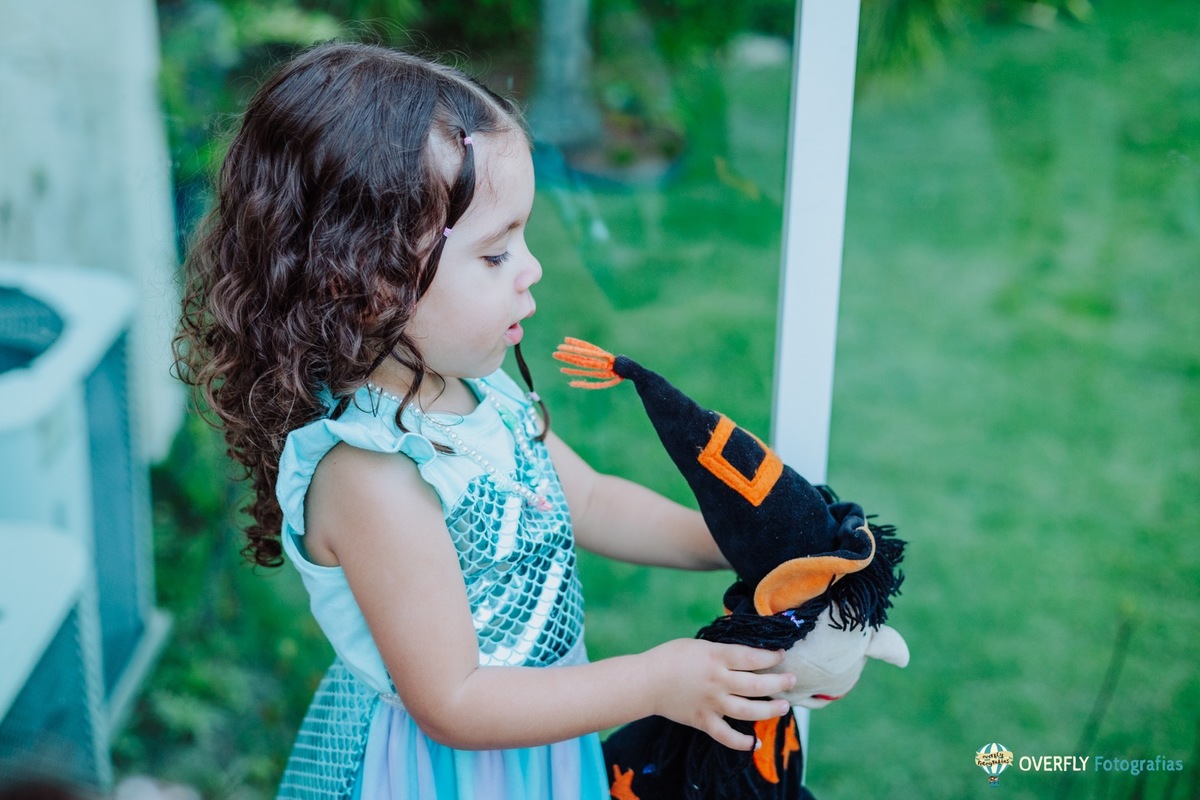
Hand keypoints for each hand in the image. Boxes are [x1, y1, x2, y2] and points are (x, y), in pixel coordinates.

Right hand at [647, 639, 795, 750]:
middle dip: (779, 682)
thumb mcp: (700, 645)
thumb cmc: (671, 657)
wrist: (647, 681)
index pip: (752, 657)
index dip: (771, 657)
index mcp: (716, 657)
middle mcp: (718, 681)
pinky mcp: (703, 720)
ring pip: (748, 710)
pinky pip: (726, 736)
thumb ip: (723, 650)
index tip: (781, 655)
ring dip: (770, 710)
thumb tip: (747, 653)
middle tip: (792, 680)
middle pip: (757, 685)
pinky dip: (741, 742)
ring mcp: (712, 703)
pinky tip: (753, 742)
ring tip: (784, 707)